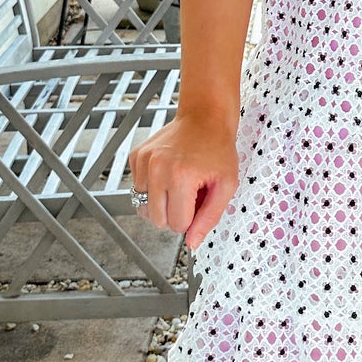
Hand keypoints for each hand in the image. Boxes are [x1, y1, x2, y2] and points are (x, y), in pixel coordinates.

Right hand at [128, 111, 238, 249]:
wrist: (204, 117)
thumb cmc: (218, 149)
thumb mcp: (226, 185)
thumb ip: (209, 217)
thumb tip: (191, 244)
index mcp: (181, 177)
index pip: (176, 225)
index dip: (191, 218)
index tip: (200, 200)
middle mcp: (157, 169)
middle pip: (156, 220)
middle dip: (174, 214)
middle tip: (190, 193)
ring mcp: (143, 161)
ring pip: (143, 208)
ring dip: (161, 203)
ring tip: (178, 184)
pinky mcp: (135, 157)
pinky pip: (138, 189)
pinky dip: (152, 188)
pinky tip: (168, 173)